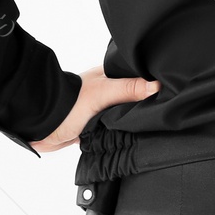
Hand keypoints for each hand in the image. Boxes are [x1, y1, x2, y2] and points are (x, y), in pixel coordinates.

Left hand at [30, 65, 160, 153]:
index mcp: (110, 77)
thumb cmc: (68, 104)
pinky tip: (133, 137)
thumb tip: (156, 85)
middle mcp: (108, 92)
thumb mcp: (102, 94)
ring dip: (132, 122)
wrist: (42, 126)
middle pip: (135, 99)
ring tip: (153, 127)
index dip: (154, 84)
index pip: (139, 78)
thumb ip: (128, 89)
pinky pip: (116, 130)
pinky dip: (122, 134)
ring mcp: (102, 110)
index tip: (172, 91)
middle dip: (145, 106)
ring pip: (126, 116)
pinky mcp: (96, 127)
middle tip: (166, 112)